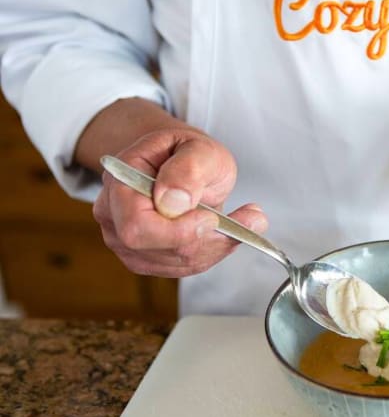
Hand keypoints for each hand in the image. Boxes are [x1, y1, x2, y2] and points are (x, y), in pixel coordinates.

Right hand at [93, 128, 267, 276]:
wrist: (183, 163)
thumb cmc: (188, 152)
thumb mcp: (199, 148)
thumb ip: (187, 169)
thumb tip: (173, 201)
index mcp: (121, 180)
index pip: (136, 226)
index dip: (177, 231)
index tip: (212, 218)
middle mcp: (113, 214)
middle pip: (155, 250)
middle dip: (206, 239)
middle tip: (248, 219)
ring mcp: (124, 240)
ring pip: (175, 262)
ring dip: (216, 245)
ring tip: (246, 220)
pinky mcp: (146, 257)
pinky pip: (182, 267)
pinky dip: (213, 252)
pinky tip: (226, 232)